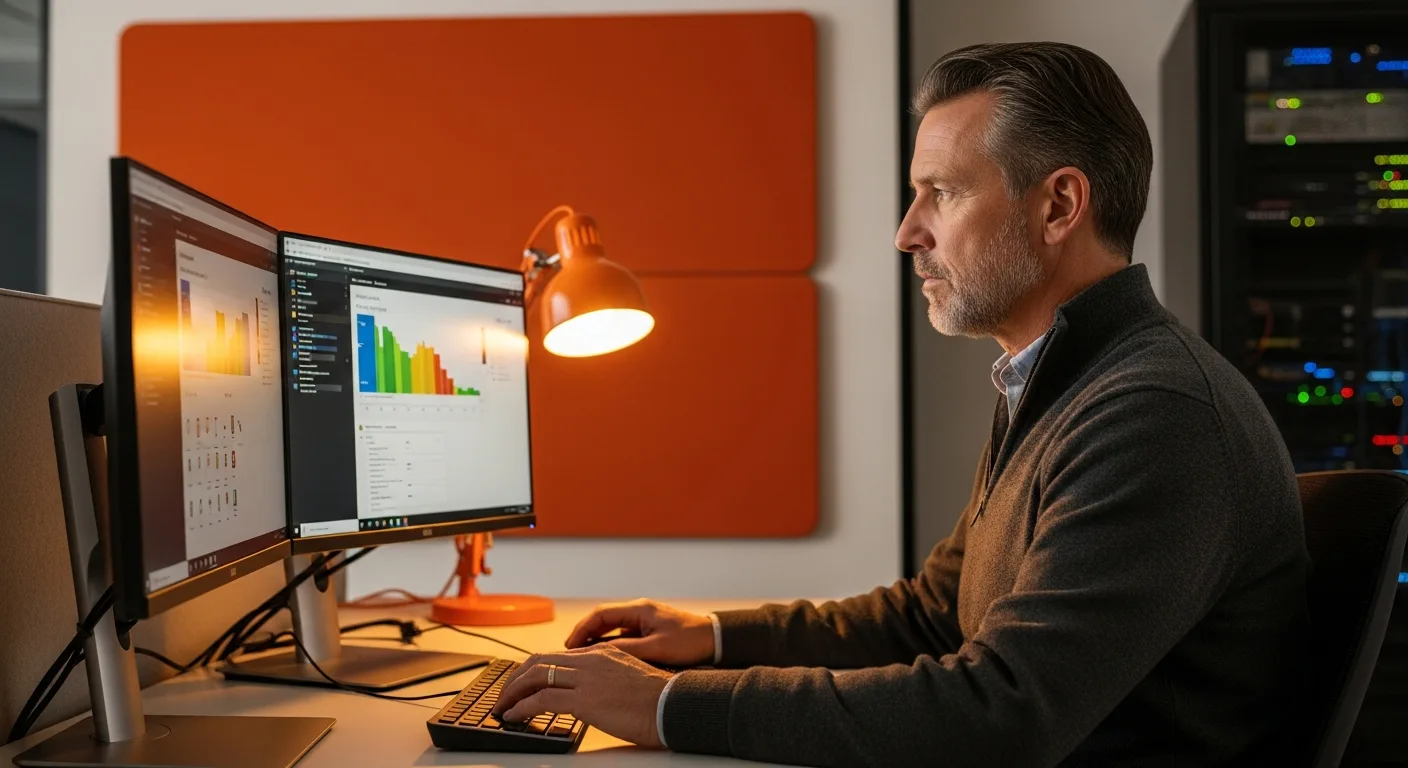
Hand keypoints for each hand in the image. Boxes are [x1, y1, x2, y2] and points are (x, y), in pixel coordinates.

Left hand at [492, 646, 672, 747]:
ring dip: (512, 693)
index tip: (522, 682)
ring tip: (502, 707)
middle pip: (539, 661)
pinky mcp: (584, 699)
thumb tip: (592, 693)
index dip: (533, 669)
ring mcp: (586, 678)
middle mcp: (590, 659)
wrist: (672, 706)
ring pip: (535, 677)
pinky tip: (513, 716)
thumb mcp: (629, 678)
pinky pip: (541, 700)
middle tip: (505, 694)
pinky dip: (521, 707)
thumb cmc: (658, 699)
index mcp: (602, 653)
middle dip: (516, 678)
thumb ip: (606, 678)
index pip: (557, 655)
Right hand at [565, 599, 714, 666]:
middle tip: (570, 655)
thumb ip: (627, 650)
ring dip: (597, 643)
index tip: (570, 645)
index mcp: (639, 610)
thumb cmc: (690, 641)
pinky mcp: (649, 633)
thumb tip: (599, 654)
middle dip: (585, 636)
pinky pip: (623, 638)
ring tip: (583, 660)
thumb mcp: (656, 648)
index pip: (600, 614)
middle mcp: (639, 612)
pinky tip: (605, 662)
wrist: (716, 642)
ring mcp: (644, 623)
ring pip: (612, 631)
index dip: (582, 629)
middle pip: (603, 621)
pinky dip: (611, 648)